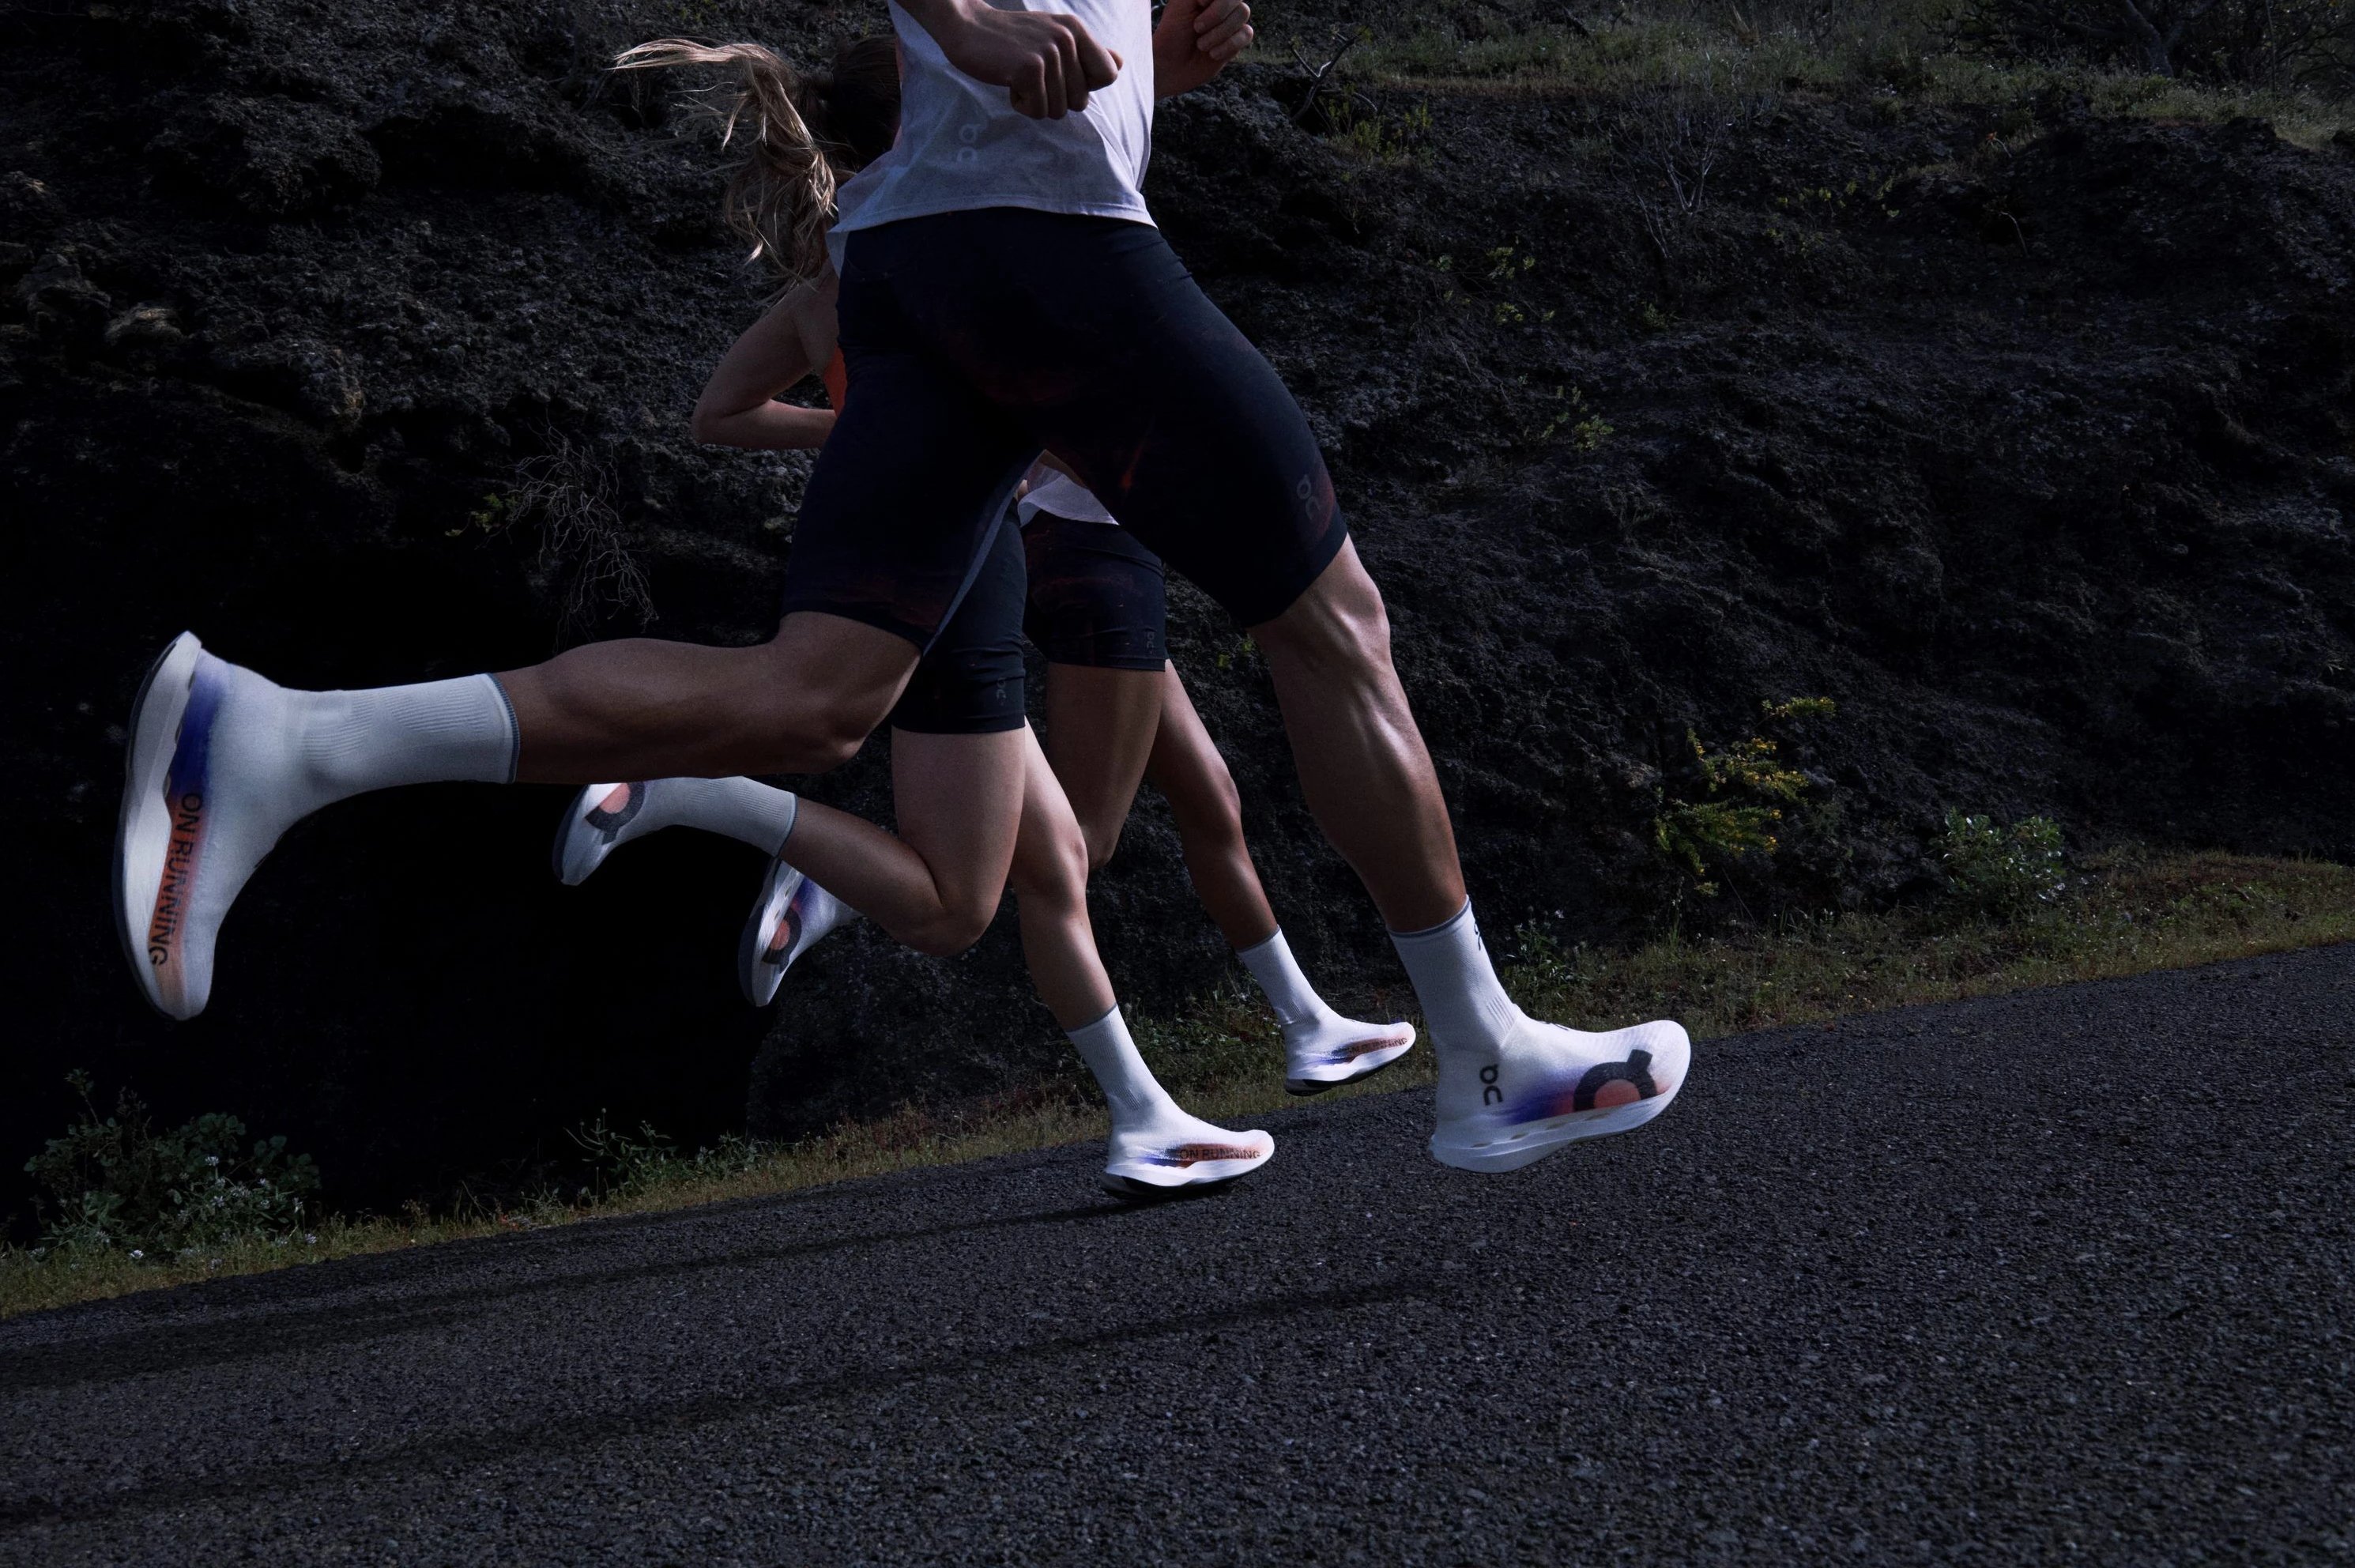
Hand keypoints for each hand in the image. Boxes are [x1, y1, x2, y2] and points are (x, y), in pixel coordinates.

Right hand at [907, 0, 1122, 117]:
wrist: (967, 27)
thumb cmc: (1012, 39)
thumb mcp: (1055, 36)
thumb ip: (1088, 52)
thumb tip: (1120, 64)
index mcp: (1076, 29)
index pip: (1110, 75)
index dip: (1088, 86)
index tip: (1063, 78)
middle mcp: (1067, 37)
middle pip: (1081, 101)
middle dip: (1055, 99)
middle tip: (1033, 76)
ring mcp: (1048, 53)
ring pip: (1058, 110)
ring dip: (1035, 102)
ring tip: (1019, 76)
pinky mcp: (1028, 69)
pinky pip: (1037, 111)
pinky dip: (1021, 105)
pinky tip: (1009, 82)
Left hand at [1154, 0, 1251, 98]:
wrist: (1171, 66)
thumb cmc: (1172, 34)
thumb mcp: (1180, 3)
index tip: (1198, 3)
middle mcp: (1221, 3)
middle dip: (1217, 13)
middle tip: (1197, 27)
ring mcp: (1230, 21)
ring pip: (1243, 14)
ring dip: (1219, 33)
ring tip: (1201, 45)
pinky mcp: (1236, 40)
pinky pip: (1246, 34)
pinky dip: (1227, 45)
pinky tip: (1212, 54)